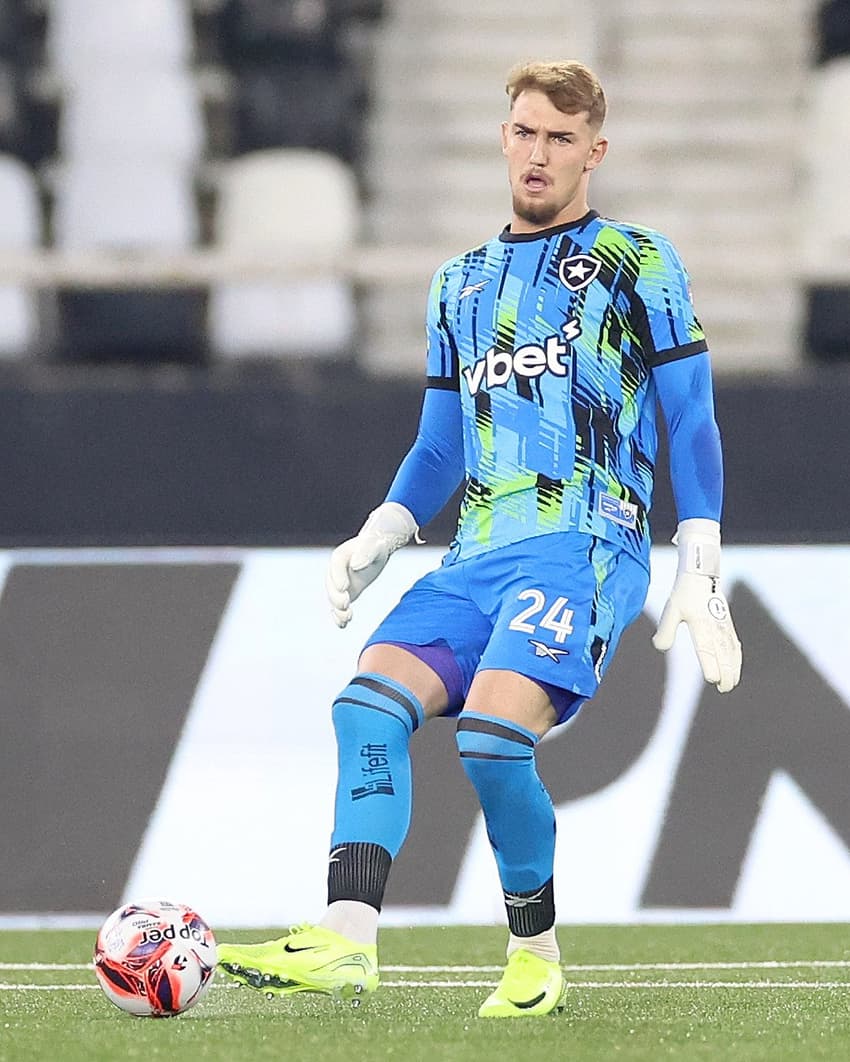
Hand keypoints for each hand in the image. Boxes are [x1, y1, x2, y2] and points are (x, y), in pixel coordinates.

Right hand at [325, 502, 418, 627]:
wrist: (377, 549)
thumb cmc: (376, 545)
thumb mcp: (374, 546)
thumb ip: (366, 553)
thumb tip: (356, 565)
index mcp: (340, 555)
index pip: (336, 565)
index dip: (338, 576)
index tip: (344, 587)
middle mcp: (336, 571)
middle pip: (331, 585)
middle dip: (336, 596)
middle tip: (346, 604)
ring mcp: (339, 584)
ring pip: (334, 599)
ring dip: (338, 609)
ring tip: (347, 618)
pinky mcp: (346, 594)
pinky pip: (339, 606)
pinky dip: (339, 616)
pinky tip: (343, 625)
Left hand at [651, 519, 741, 692]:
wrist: (701, 574)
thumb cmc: (684, 593)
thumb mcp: (671, 609)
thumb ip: (665, 629)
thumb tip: (660, 647)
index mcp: (700, 624)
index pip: (706, 649)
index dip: (710, 664)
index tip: (712, 679)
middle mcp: (715, 626)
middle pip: (723, 654)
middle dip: (726, 672)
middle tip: (724, 688)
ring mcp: (724, 625)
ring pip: (732, 651)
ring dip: (733, 668)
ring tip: (731, 683)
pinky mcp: (727, 623)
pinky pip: (734, 643)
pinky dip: (736, 657)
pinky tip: (736, 666)